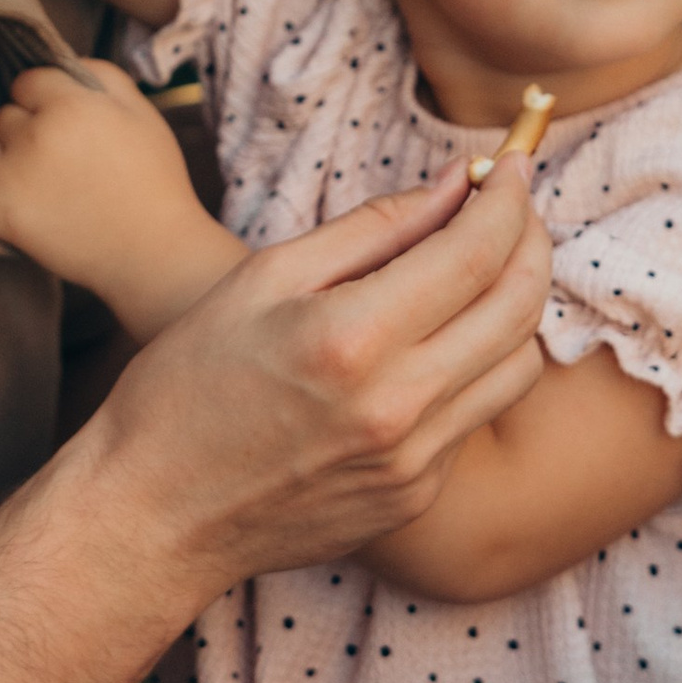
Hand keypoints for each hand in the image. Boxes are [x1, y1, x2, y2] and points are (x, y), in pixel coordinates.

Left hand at [0, 60, 242, 336]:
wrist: (153, 253)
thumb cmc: (154, 181)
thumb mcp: (143, 113)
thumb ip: (103, 75)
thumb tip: (66, 64)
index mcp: (69, 104)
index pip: (27, 81)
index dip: (44, 99)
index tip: (63, 122)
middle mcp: (33, 134)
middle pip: (4, 115)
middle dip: (24, 129)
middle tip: (57, 156)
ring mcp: (10, 176)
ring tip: (30, 178)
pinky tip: (12, 199)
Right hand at [82, 154, 553, 592]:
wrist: (152, 516)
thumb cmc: (187, 386)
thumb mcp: (262, 279)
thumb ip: (371, 228)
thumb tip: (456, 186)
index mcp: (352, 338)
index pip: (477, 251)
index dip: (507, 198)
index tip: (511, 167)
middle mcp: (397, 406)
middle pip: (519, 305)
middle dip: (529, 240)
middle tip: (512, 206)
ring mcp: (412, 462)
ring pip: (518, 366)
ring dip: (516, 306)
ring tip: (481, 272)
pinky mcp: (413, 497)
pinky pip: (475, 416)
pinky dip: (475, 366)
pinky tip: (435, 343)